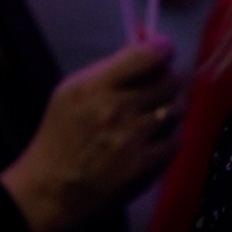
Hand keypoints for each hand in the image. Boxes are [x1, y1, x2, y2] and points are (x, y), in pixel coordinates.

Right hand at [0, 37, 183, 231]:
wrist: (54, 189)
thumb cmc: (59, 136)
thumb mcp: (70, 91)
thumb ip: (109, 69)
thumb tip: (143, 42)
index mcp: (96, 86)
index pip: (147, 56)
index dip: (162, 47)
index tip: (163, 48)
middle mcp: (120, 109)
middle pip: (170, 80)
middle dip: (168, 77)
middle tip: (159, 83)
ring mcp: (136, 139)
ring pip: (178, 108)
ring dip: (169, 106)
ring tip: (154, 113)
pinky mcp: (149, 166)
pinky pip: (176, 139)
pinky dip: (168, 135)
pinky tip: (153, 138)